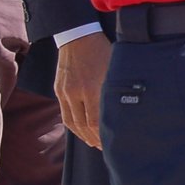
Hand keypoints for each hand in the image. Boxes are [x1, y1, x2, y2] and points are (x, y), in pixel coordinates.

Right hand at [55, 32, 110, 148]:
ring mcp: (65, 92)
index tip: (113, 142)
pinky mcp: (59, 89)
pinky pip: (65, 114)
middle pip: (84, 125)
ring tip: (94, 143)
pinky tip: (81, 131)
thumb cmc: (102, 51)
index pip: (97, 121)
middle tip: (106, 148)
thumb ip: (116, 90)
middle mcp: (77, 92)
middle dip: (95, 139)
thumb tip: (125, 109)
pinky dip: (73, 126)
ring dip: (83, 135)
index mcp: (93, 87)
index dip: (104, 135)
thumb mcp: (114, 69)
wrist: (78, 36)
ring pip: (72, 122)